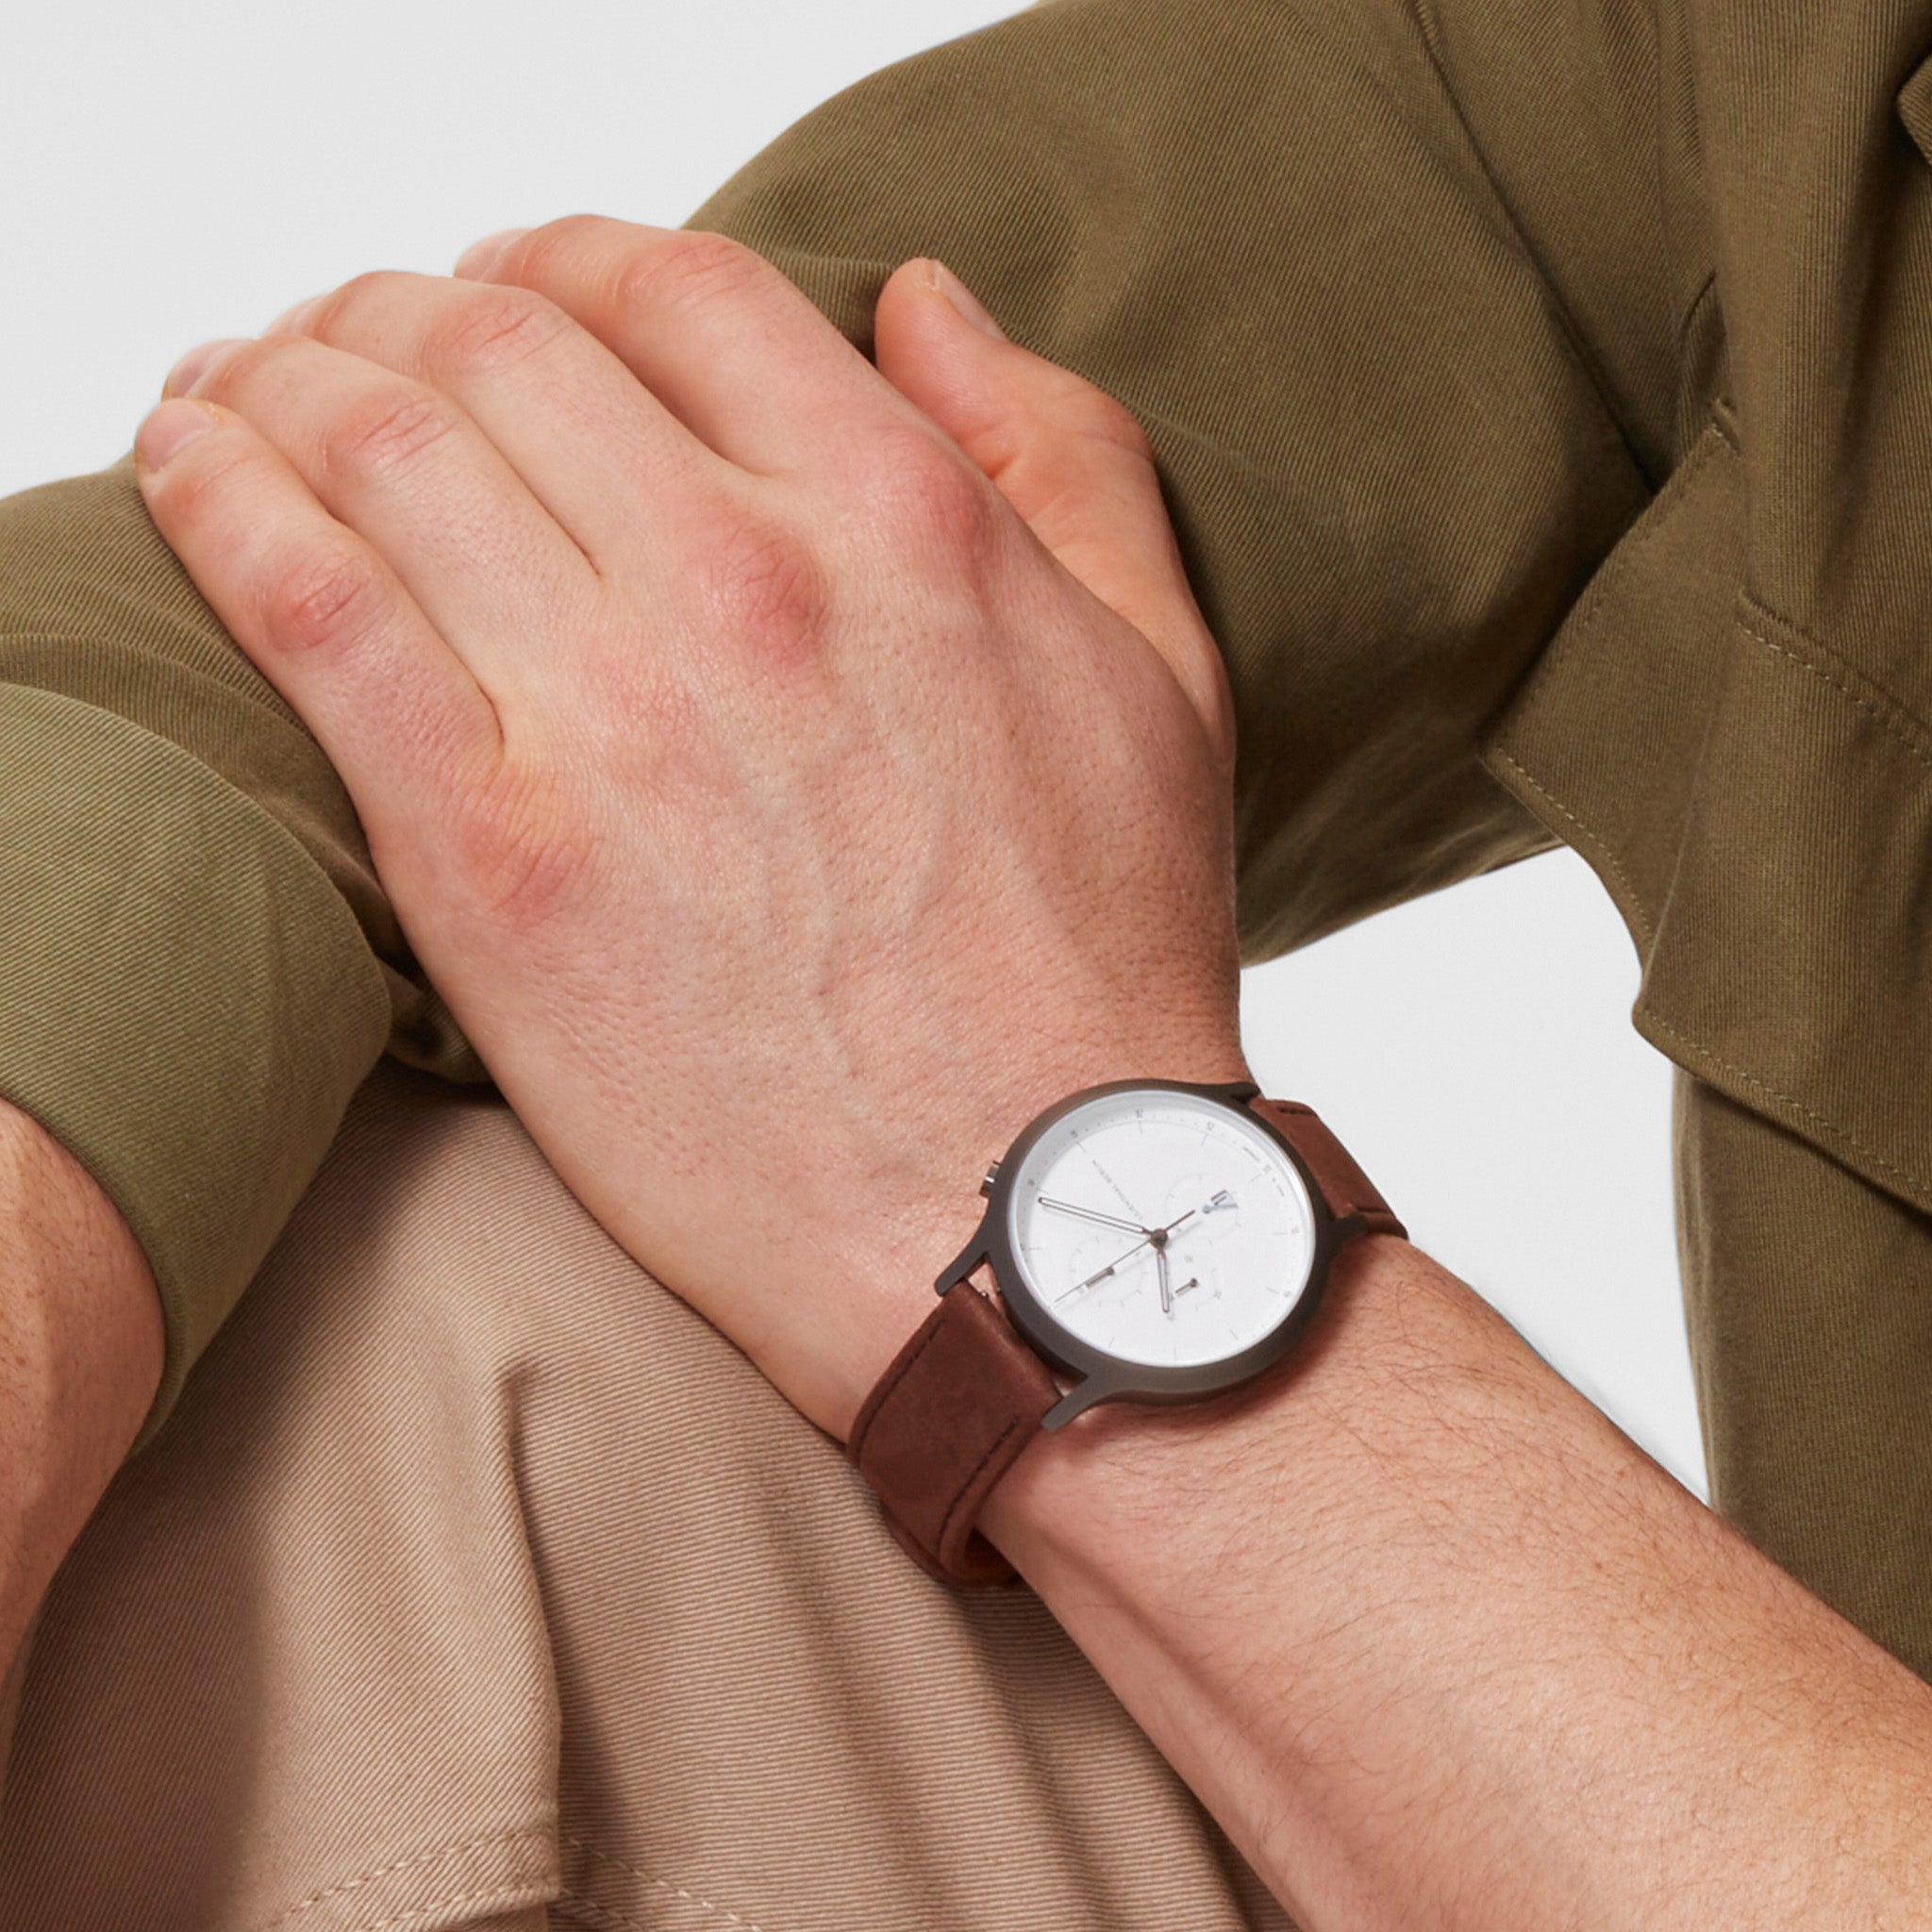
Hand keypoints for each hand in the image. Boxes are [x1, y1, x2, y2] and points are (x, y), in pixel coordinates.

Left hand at [134, 218, 1243, 1437]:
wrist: (1028, 1220)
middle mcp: (750, 584)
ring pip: (377, 441)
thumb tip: (924, 298)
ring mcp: (610, 719)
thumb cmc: (1097, 968)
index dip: (575, 260)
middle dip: (413, 306)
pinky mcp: (492, 860)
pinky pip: (304, 607)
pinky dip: (220, 498)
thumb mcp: (1159, 672)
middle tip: (374, 338)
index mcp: (905, 523)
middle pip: (502, 341)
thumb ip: (1060, 452)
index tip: (528, 293)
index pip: (677, 288)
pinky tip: (193, 462)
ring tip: (253, 382)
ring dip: (292, 372)